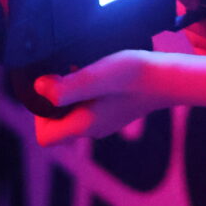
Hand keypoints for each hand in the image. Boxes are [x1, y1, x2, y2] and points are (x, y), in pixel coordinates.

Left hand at [33, 49, 165, 146]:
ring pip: (73, 112)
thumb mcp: (95, 78)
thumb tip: (38, 88)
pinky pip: (88, 105)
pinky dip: (85, 89)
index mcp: (83, 126)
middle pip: (57, 124)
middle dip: (54, 100)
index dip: (39, 115)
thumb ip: (65, 88)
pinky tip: (96, 70)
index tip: (50, 89)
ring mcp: (103, 120)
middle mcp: (91, 129)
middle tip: (63, 74)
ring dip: (70, 92)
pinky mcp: (113, 110)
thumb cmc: (133, 76)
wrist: (166, 76)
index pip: (45, 137)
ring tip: (80, 68)